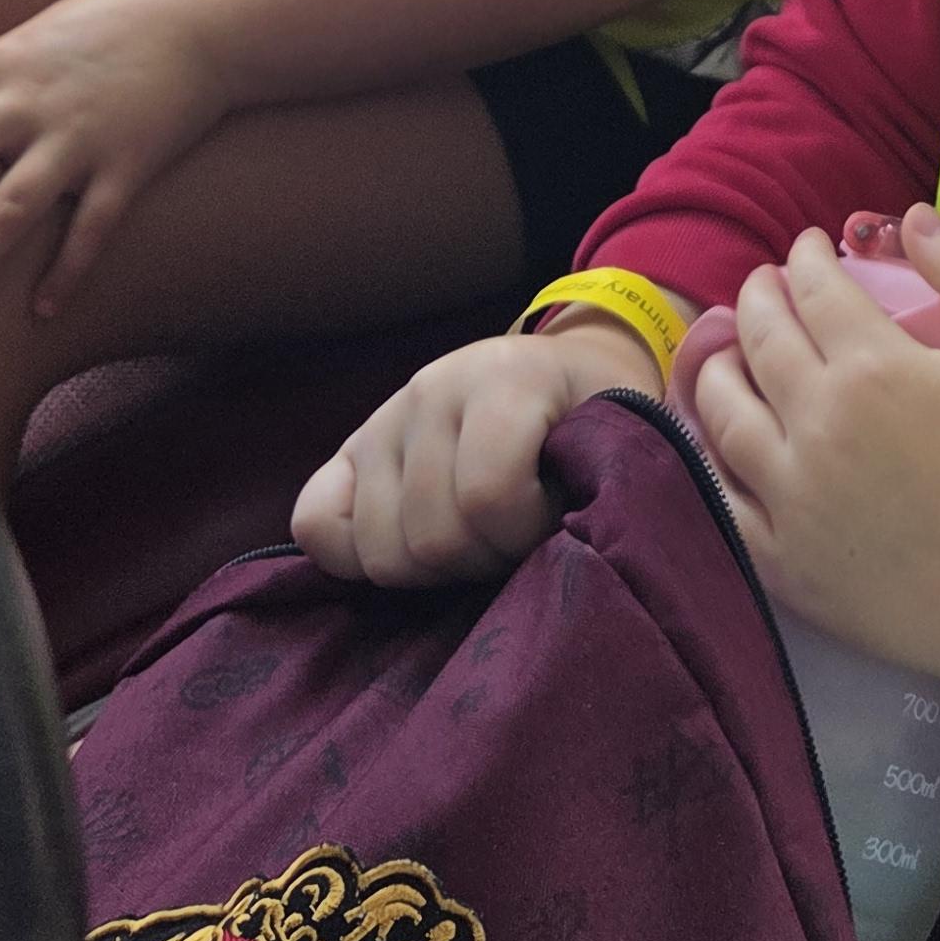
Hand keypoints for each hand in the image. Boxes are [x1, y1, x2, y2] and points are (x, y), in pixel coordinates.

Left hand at [0, 0, 233, 326]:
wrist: (209, 24)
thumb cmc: (120, 29)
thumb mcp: (44, 35)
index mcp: (5, 63)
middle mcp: (32, 100)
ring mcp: (80, 136)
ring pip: (8, 210)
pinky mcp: (129, 165)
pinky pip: (90, 230)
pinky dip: (66, 273)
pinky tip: (43, 312)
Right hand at [291, 313, 664, 585]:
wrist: (573, 372)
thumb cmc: (602, 423)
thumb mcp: (624, 441)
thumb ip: (607, 487)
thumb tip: (577, 554)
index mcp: (508, 376)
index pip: (486, 497)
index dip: (524, 534)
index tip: (559, 522)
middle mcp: (433, 388)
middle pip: (429, 537)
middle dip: (482, 559)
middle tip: (517, 541)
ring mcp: (384, 418)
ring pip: (378, 549)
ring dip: (434, 568)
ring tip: (477, 539)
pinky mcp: (349, 450)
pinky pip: (315, 525)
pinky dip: (357, 556)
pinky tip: (413, 546)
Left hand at [695, 213, 939, 799]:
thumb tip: (913, 218)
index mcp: (873, 368)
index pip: (814, 291)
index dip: (805, 259)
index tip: (806, 246)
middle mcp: (816, 427)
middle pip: (759, 342)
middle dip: (757, 299)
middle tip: (763, 284)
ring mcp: (791, 501)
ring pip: (722, 417)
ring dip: (717, 369)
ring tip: (728, 353)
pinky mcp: (785, 565)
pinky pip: (722, 502)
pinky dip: (709, 460)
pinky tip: (720, 442)